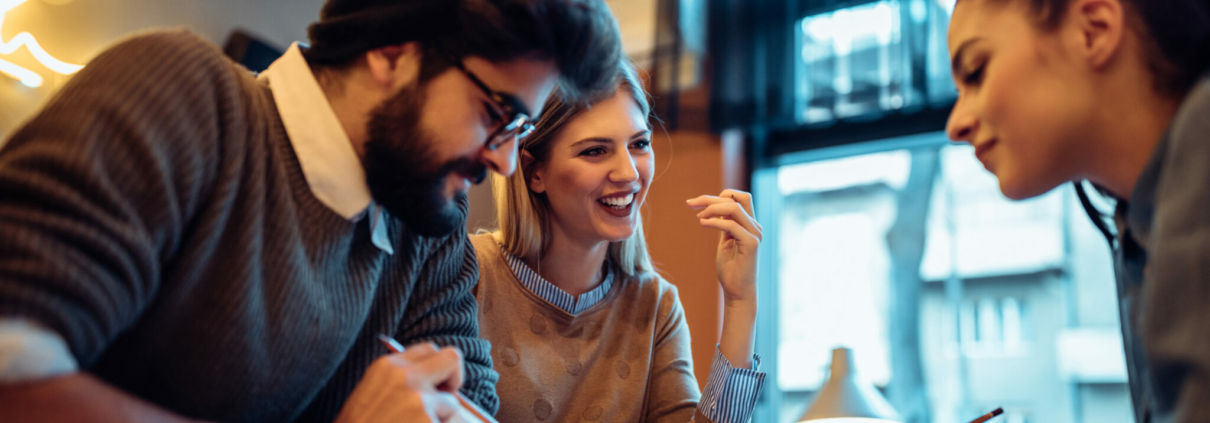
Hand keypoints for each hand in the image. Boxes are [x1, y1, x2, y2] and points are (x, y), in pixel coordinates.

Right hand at [335, 343, 482, 422]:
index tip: (434, 386)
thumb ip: (399, 383)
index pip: (428, 350)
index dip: (437, 369)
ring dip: (440, 419)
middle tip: (444, 402)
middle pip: (452, 358)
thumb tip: (433, 383)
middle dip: (455, 379)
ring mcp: (417, 399)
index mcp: (386, 367)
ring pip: (452, 402)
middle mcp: (403, 377)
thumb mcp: (370, 396)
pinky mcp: (426, 420)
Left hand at [687, 189, 761, 303]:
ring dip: (712, 207)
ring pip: (734, 207)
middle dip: (710, 198)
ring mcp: (754, 234)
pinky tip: (703, 224)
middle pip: (736, 198)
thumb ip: (723, 225)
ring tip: (698, 217)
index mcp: (749, 224)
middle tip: (690, 204)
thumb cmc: (730, 269)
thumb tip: (713, 209)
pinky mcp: (751, 244)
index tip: (696, 205)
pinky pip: (732, 225)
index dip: (717, 196)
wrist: (738, 293)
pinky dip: (715, 221)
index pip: (738, 197)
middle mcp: (754, 226)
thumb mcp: (725, 242)